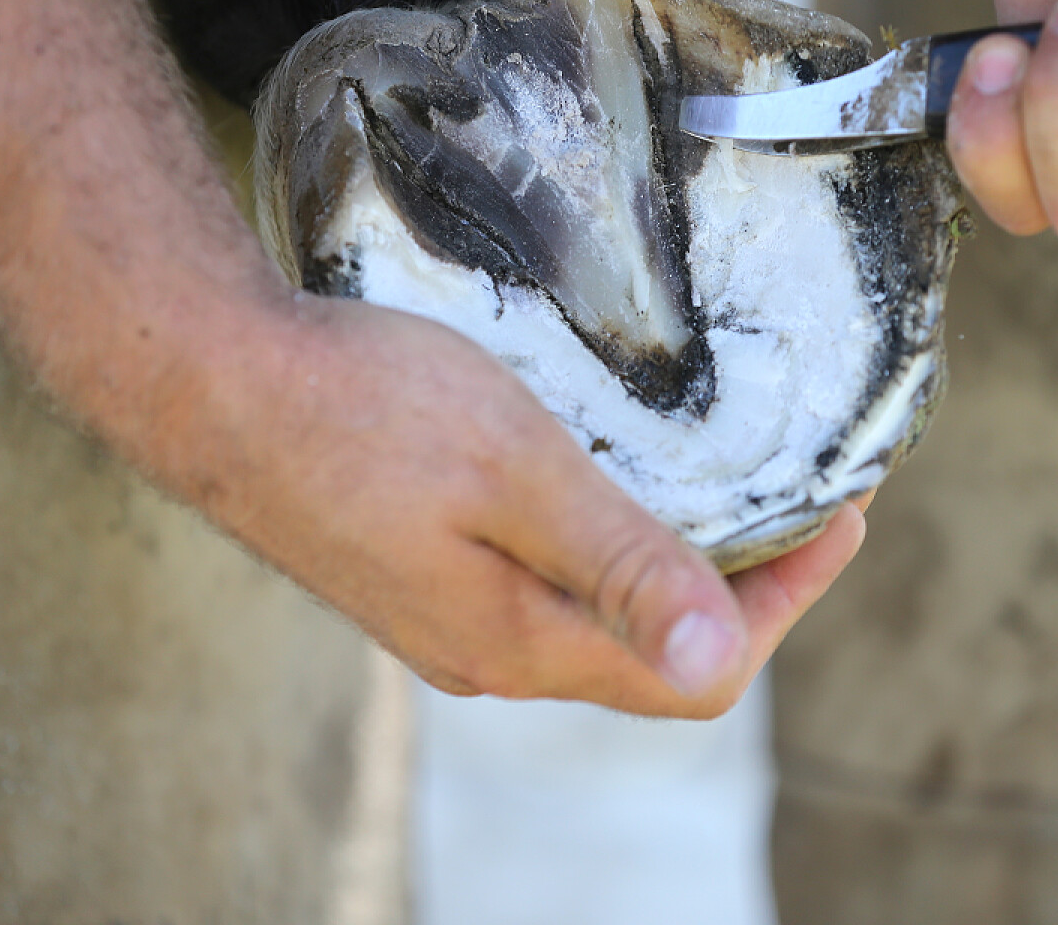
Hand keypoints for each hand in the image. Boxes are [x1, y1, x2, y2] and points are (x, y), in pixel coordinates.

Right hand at [190, 294, 866, 717]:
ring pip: (601, 622)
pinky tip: (617, 480)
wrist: (212, 383)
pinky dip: (612, 548)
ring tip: (730, 481)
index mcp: (523, 644)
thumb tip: (722, 659)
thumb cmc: (362, 408)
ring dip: (678, 564)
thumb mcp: (519, 470)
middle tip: (805, 494)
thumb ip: (622, 565)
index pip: (700, 674)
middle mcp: (491, 655)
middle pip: (655, 657)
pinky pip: (549, 589)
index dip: (789, 602)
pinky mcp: (420, 578)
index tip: (846, 513)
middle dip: (747, 586)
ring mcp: (449, 622)